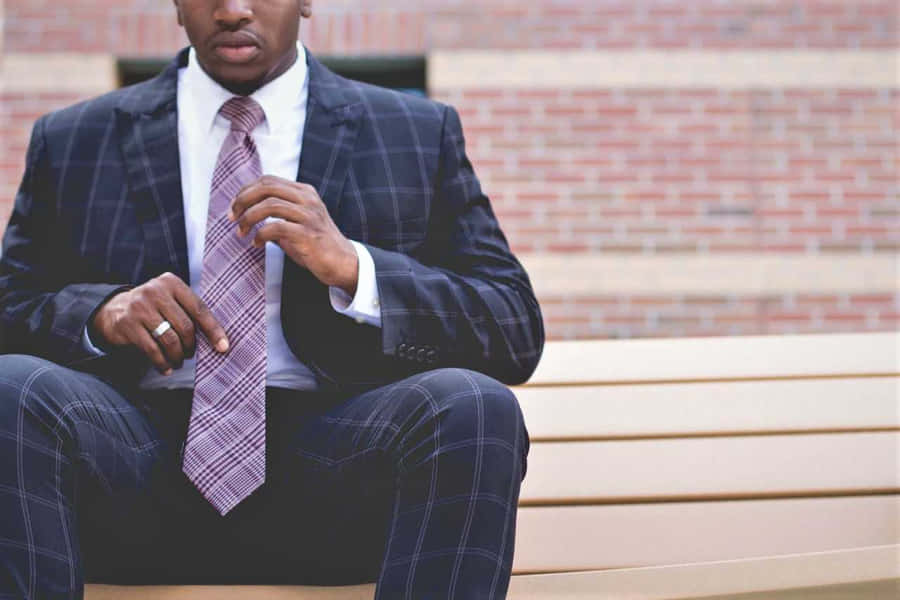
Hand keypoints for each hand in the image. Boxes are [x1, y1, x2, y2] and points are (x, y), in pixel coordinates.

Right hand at [89, 272, 228, 374]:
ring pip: (169, 340)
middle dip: (191, 346)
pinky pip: (152, 350)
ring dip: (178, 356)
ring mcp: (139, 307)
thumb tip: (219, 340)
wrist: (113, 309)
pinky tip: (166, 368)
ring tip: (179, 362)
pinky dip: (162, 362)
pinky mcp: (127, 324)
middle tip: (190, 355)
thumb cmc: (154, 308)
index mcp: (171, 282)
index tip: (223, 347)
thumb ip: (190, 312)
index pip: (199, 309)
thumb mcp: (171, 301)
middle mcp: (155, 291)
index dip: (213, 330)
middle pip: (185, 326)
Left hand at [229, 175, 358, 295]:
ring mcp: (309, 215)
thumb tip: (246, 212)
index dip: (246, 191)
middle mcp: (308, 199)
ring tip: (242, 232)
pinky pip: (276, 227)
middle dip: (243, 200)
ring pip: (269, 205)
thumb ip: (277, 213)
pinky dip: (260, 235)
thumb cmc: (316, 245)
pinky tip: (257, 244)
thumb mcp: (297, 222)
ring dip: (248, 219)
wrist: (343, 262)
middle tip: (232, 217)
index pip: (268, 180)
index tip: (234, 207)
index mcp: (304, 192)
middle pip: (266, 187)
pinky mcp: (308, 234)